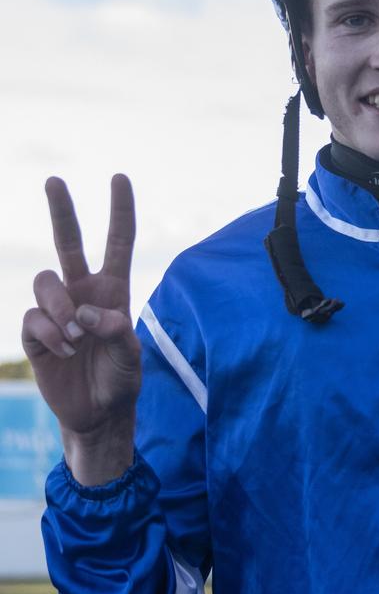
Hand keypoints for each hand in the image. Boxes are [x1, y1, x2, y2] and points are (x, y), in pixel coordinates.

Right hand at [22, 174, 140, 482]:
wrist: (96, 415)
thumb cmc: (120, 382)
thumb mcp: (130, 358)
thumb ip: (116, 333)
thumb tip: (89, 315)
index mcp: (113, 291)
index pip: (117, 244)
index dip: (120, 211)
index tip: (119, 178)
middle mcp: (83, 293)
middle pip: (68, 243)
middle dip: (62, 211)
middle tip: (54, 180)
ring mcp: (57, 311)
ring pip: (45, 281)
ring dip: (59, 305)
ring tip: (75, 335)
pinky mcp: (36, 333)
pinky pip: (32, 316)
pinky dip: (48, 331)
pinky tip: (63, 349)